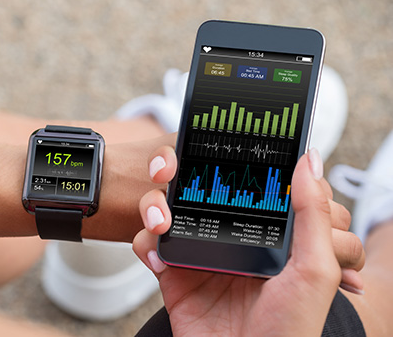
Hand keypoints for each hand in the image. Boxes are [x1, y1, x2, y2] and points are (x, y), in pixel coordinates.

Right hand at [133, 147, 360, 335]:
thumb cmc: (289, 331)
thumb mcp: (315, 269)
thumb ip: (313, 214)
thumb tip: (309, 160)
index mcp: (263, 230)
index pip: (241, 180)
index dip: (225, 158)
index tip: (207, 142)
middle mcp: (229, 236)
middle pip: (194, 187)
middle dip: (174, 173)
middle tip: (167, 170)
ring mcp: (198, 252)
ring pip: (166, 208)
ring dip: (153, 205)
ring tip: (160, 223)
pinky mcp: (172, 273)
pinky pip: (148, 245)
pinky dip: (145, 244)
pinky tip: (158, 259)